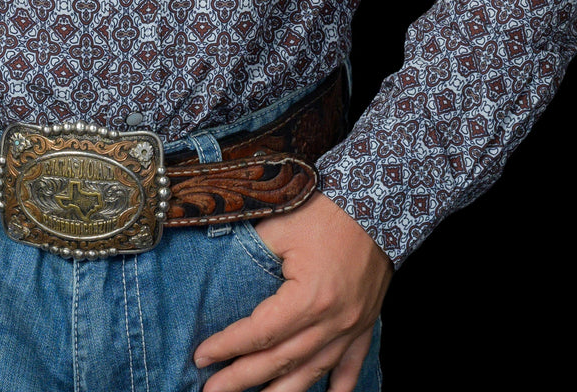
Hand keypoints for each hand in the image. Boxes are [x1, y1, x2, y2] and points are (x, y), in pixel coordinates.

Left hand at [193, 192, 392, 391]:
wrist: (374, 204)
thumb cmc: (325, 212)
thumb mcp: (279, 228)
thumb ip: (250, 255)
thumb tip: (218, 271)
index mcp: (309, 298)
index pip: (260, 333)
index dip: (227, 346)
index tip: (201, 356)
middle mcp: (332, 322)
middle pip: (281, 361)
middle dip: (242, 378)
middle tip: (211, 391)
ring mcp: (352, 327)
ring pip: (313, 372)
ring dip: (281, 391)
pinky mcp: (365, 324)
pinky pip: (351, 367)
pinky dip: (338, 388)